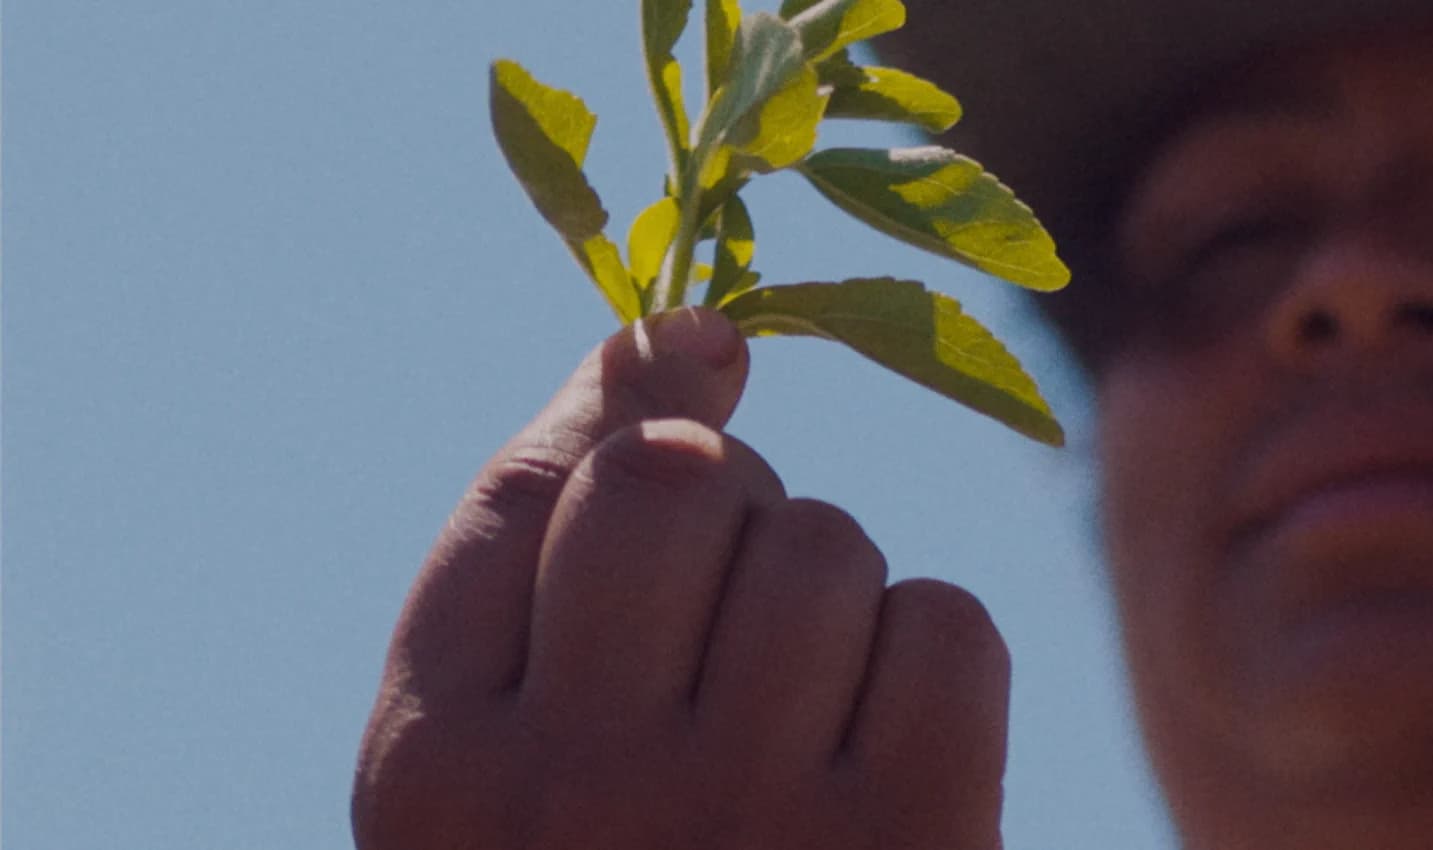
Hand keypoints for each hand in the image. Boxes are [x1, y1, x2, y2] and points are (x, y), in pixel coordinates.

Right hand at [353, 308, 1009, 849]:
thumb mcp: (535, 777)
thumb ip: (555, 579)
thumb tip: (674, 332)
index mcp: (432, 782)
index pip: (526, 496)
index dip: (622, 401)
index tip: (693, 356)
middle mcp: (567, 794)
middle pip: (674, 490)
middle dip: (737, 511)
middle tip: (750, 616)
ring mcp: (739, 815)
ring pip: (827, 545)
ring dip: (845, 608)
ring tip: (816, 731)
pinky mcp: (906, 839)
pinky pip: (946, 624)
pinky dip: (940, 669)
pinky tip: (903, 765)